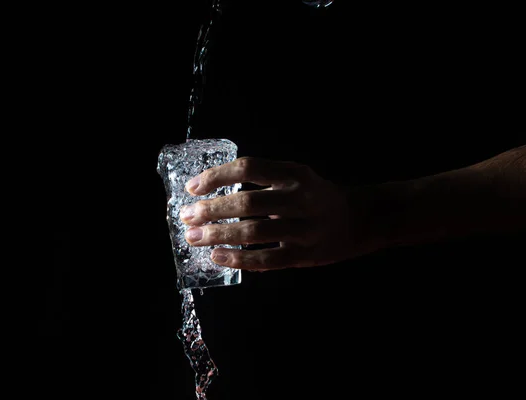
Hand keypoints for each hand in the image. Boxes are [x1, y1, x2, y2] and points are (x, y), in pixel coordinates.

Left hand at [179, 157, 372, 270]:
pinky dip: (238, 259)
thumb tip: (210, 192)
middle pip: (247, 202)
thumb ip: (262, 179)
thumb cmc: (314, 197)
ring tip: (194, 238)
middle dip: (210, 210)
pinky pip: (266, 260)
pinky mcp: (304, 255)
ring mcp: (304, 228)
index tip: (192, 187)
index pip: (249, 167)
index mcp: (294, 173)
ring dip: (218, 236)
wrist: (356, 220)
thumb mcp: (294, 177)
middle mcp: (300, 197)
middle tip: (186, 217)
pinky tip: (217, 257)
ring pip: (253, 233)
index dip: (217, 176)